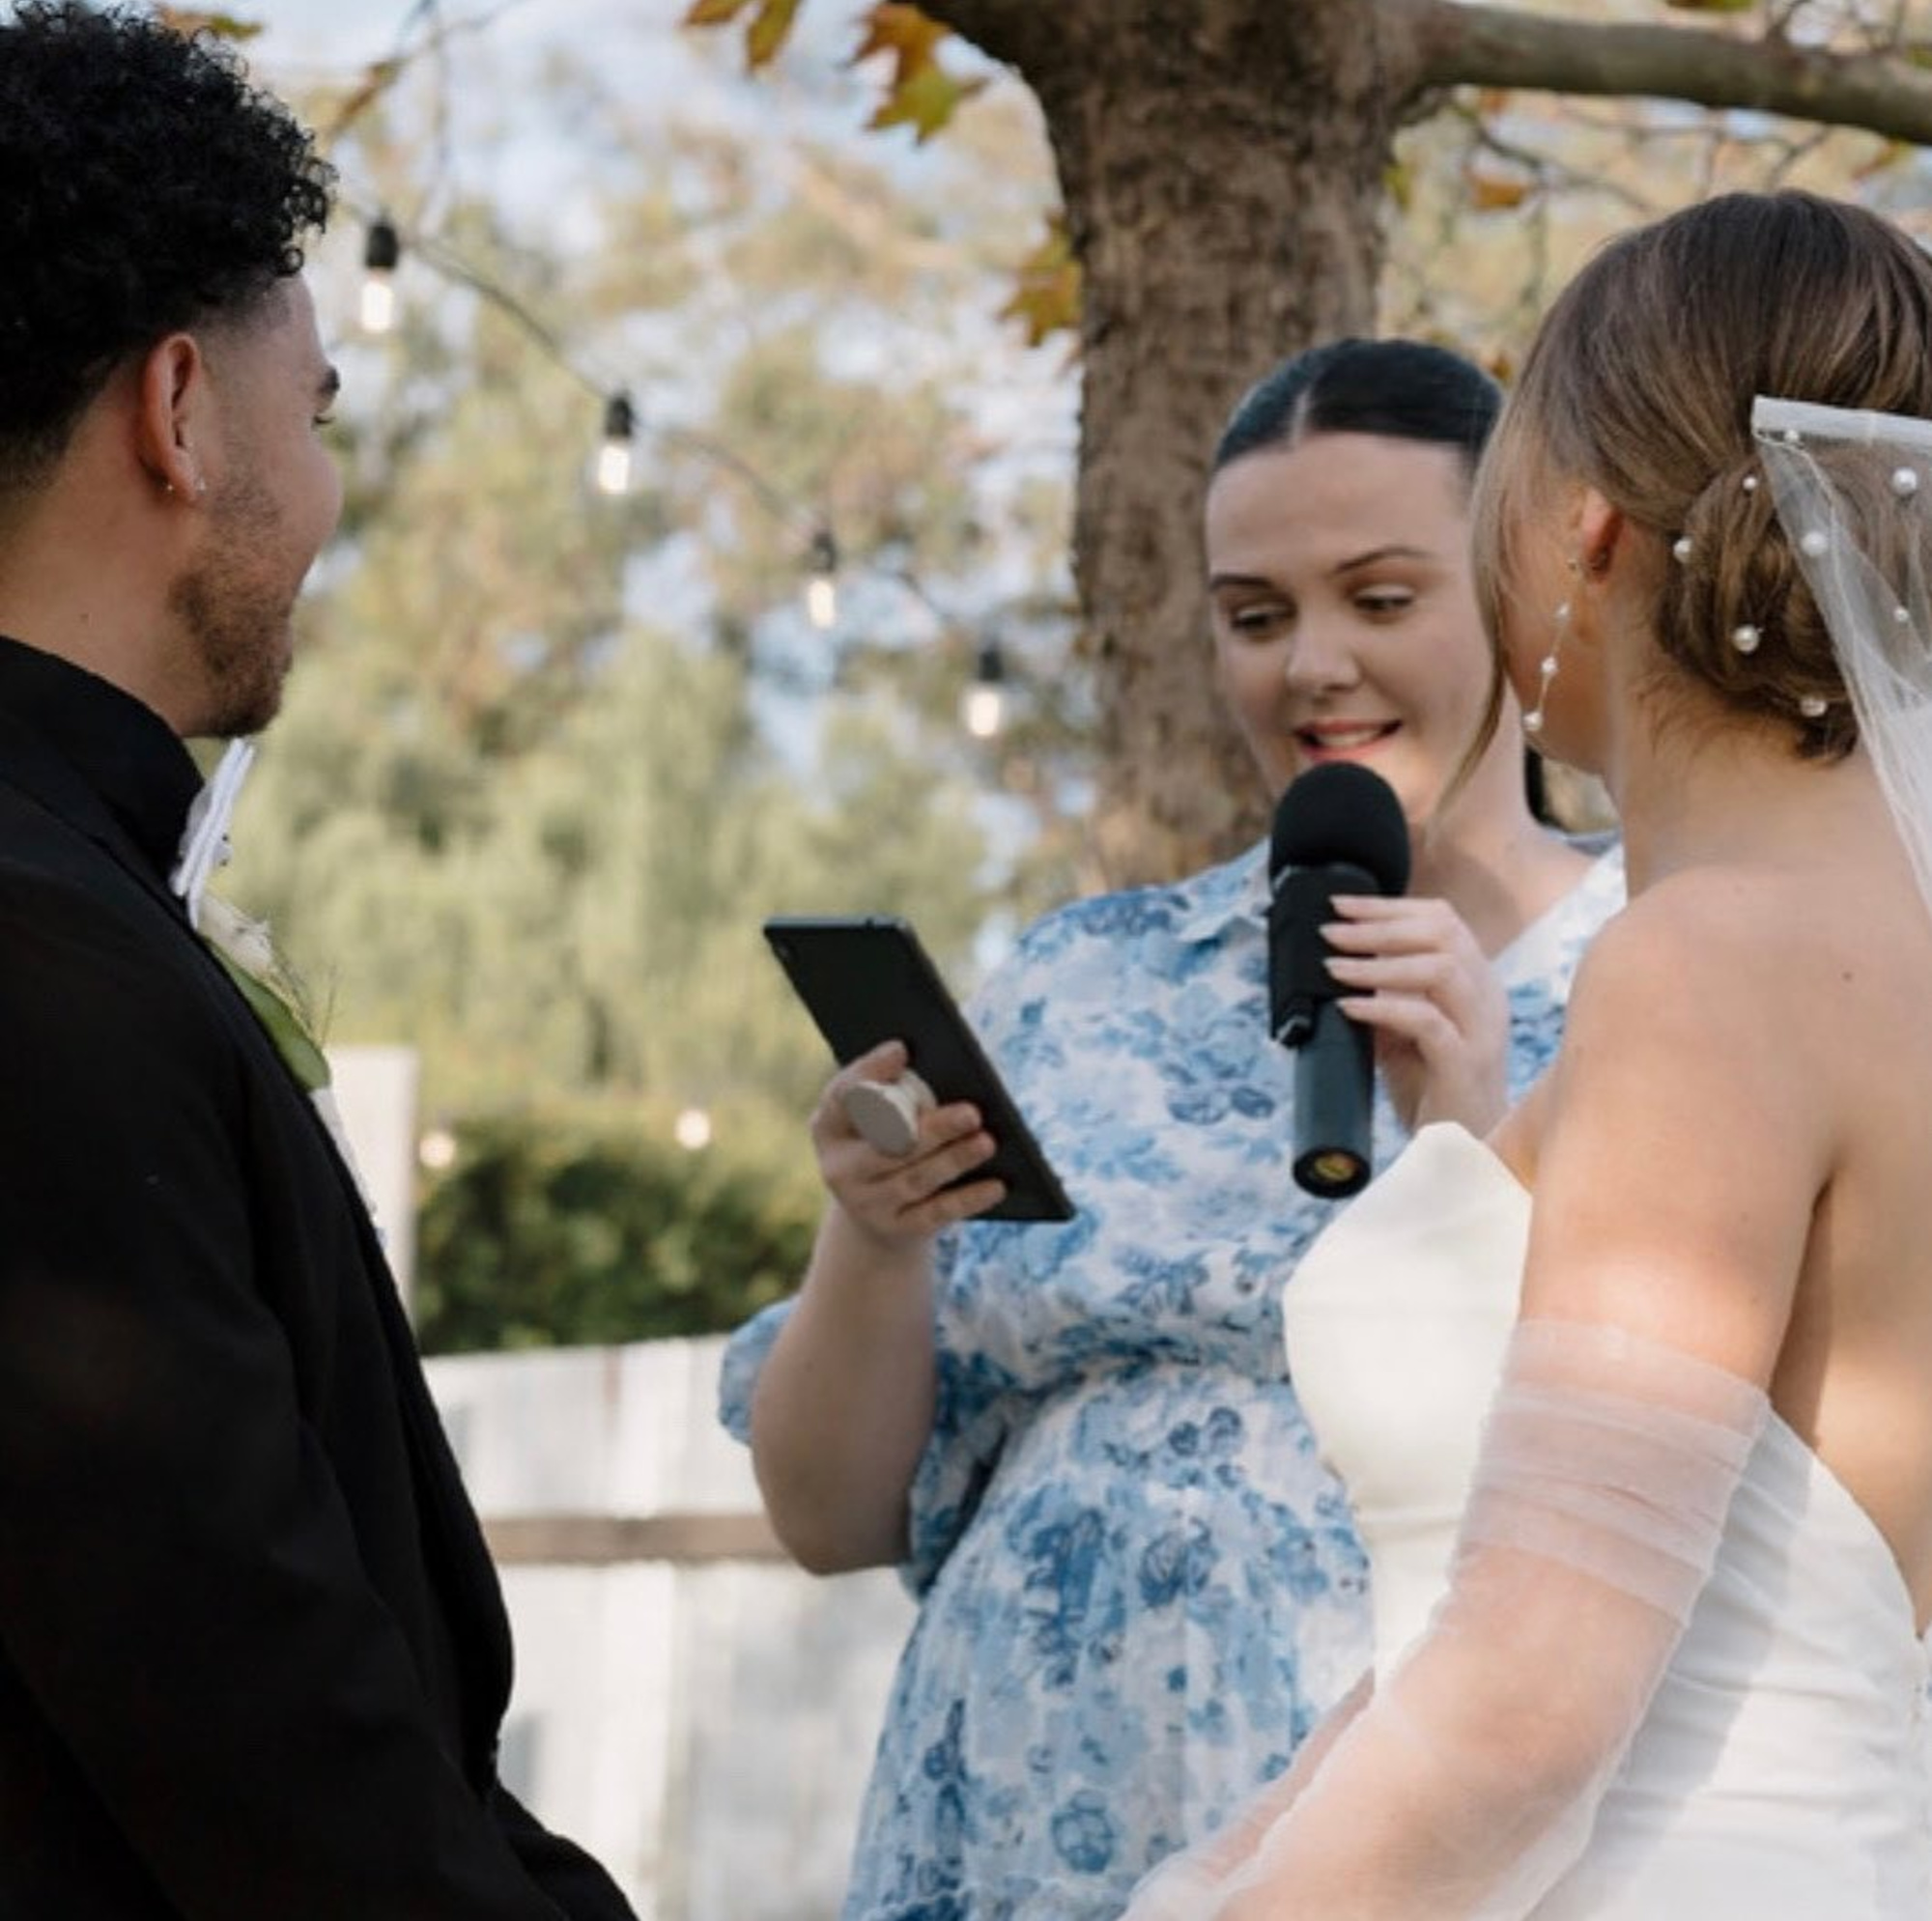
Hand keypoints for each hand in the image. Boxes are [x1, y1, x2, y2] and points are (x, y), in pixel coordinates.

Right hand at [809, 1041, 1004, 1249]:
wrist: (875, 1211)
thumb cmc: (884, 1139)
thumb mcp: (876, 1114)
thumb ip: (896, 1088)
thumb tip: (944, 1065)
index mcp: (830, 1126)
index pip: (842, 1096)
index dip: (869, 1071)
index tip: (903, 1048)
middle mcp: (840, 1168)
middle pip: (886, 1147)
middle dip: (932, 1130)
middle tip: (972, 1112)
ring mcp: (866, 1204)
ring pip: (914, 1180)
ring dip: (954, 1161)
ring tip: (988, 1141)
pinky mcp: (896, 1229)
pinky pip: (935, 1214)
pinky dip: (967, 1200)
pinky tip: (997, 1185)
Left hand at [1322, 894, 1509, 1134]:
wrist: (1461, 1149)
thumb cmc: (1430, 1087)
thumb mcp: (1401, 1029)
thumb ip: (1384, 993)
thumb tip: (1335, 958)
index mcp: (1475, 981)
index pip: (1442, 920)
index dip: (1390, 907)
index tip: (1342, 905)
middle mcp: (1486, 997)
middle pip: (1443, 933)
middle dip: (1379, 925)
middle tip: (1331, 932)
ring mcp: (1481, 1029)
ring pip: (1439, 968)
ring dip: (1377, 963)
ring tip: (1332, 967)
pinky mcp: (1466, 1063)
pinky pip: (1427, 1020)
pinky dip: (1382, 1008)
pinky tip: (1349, 1008)